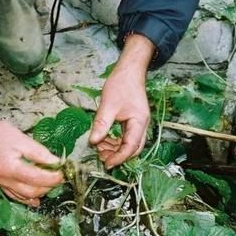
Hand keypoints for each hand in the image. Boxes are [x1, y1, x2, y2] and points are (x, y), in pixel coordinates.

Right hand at [0, 99, 62, 205]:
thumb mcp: (22, 139)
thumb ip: (39, 153)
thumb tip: (56, 163)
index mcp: (9, 168)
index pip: (37, 179)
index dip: (53, 178)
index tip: (64, 172)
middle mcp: (4, 180)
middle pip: (32, 191)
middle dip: (49, 186)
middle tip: (60, 176)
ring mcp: (0, 184)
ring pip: (24, 196)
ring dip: (40, 192)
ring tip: (52, 183)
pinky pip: (15, 196)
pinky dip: (27, 198)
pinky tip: (36, 199)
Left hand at [89, 34, 154, 168]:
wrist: (129, 71)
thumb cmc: (121, 84)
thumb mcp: (108, 105)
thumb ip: (101, 124)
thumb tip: (93, 142)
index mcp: (139, 122)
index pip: (131, 147)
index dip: (119, 158)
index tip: (107, 164)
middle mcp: (141, 125)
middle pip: (132, 149)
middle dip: (117, 155)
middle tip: (101, 157)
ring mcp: (138, 124)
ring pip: (128, 144)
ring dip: (114, 148)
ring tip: (99, 147)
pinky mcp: (132, 121)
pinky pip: (125, 137)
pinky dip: (114, 141)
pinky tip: (103, 139)